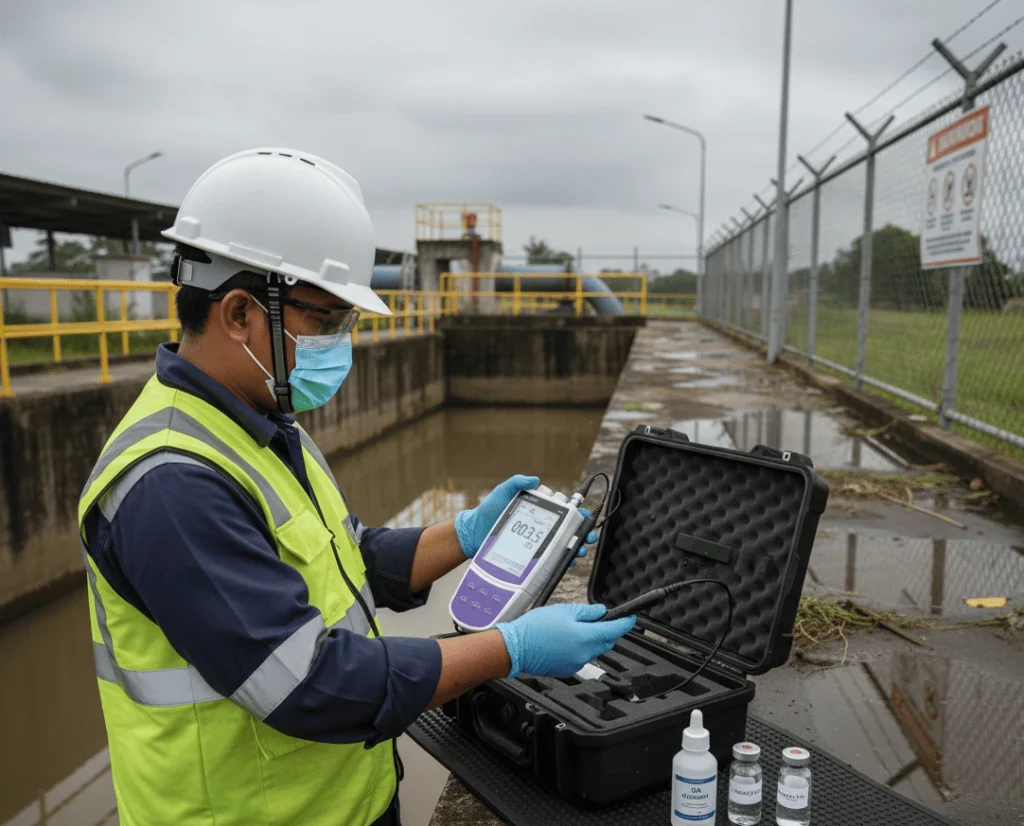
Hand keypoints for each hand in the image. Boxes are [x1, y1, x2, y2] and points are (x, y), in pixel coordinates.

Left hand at [454, 475, 598, 560]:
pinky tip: (568, 561)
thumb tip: (534, 479)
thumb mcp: (503, 492)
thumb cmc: (489, 510)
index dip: (577, 512)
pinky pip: (551, 556)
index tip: (584, 516)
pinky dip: (562, 559)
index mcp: (540, 506)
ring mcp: (538, 538)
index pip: (564, 508)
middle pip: (569, 526)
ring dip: (577, 546)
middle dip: (582, 531)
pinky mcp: (533, 553)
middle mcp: (542, 522)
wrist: (475, 533)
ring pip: (563, 542)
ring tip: (580, 550)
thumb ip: (517, 482)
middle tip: (588, 536)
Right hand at [495, 603, 635, 678]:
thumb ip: (587, 612)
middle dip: (606, 631)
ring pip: (593, 650)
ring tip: (573, 627)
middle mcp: (584, 654)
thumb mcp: (564, 610)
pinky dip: (579, 648)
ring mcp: (576, 664)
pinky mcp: (567, 670)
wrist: (516, 648)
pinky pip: (581, 657)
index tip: (631, 618)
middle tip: (597, 618)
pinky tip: (565, 640)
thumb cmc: (536, 628)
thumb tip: (602, 612)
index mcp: (585, 637)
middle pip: (606, 642)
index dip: (625, 623)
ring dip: (591, 639)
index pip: (614, 631)